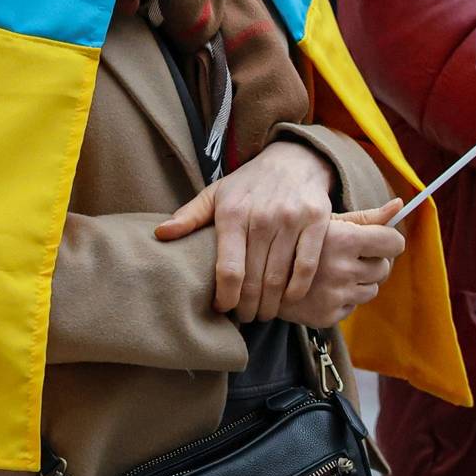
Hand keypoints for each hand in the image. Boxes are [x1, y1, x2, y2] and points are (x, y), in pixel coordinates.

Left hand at [155, 140, 336, 322]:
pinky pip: (306, 267)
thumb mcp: (216, 194)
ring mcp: (291, 219)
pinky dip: (297, 290)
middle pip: (254, 280)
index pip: (228, 269)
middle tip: (244, 317)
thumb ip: (189, 216)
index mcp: (232, 213)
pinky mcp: (316, 221)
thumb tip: (159, 235)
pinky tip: (288, 299)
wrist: (293, 159)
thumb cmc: (249, 184)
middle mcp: (262, 217)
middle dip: (247, 307)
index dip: (225, 298)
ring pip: (279, 278)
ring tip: (263, 313)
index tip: (222, 309)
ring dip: (270, 305)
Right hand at [277, 199, 406, 328]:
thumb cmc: (297, 238)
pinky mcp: (327, 315)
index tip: (383, 242)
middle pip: (384, 268)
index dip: (390, 242)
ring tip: (335, 271)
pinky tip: (324, 287)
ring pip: (372, 289)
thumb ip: (366, 217)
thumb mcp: (327, 221)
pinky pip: (354, 306)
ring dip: (360, 281)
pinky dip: (344, 298)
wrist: (258, 272)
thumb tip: (399, 204)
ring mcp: (334, 295)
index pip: (392, 243)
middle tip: (351, 256)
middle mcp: (340, 268)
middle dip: (373, 261)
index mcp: (343, 239)